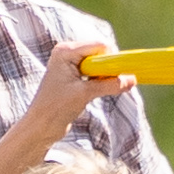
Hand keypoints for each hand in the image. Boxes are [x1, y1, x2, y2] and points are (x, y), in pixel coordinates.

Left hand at [7, 44, 132, 158]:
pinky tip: (93, 93)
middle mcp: (66, 53)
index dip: (112, 58)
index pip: (99, 46)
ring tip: (93, 92)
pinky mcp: (73, 76)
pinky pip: (95, 73)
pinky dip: (100, 82)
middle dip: (109, 68)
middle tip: (107, 85)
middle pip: (100, 53)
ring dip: (104, 77)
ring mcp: (70, 64)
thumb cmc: (55, 108)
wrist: (40, 127)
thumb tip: (132, 80)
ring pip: (99, 64)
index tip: (122, 73)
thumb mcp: (85, 94)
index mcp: (65, 51)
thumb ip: (110, 85)